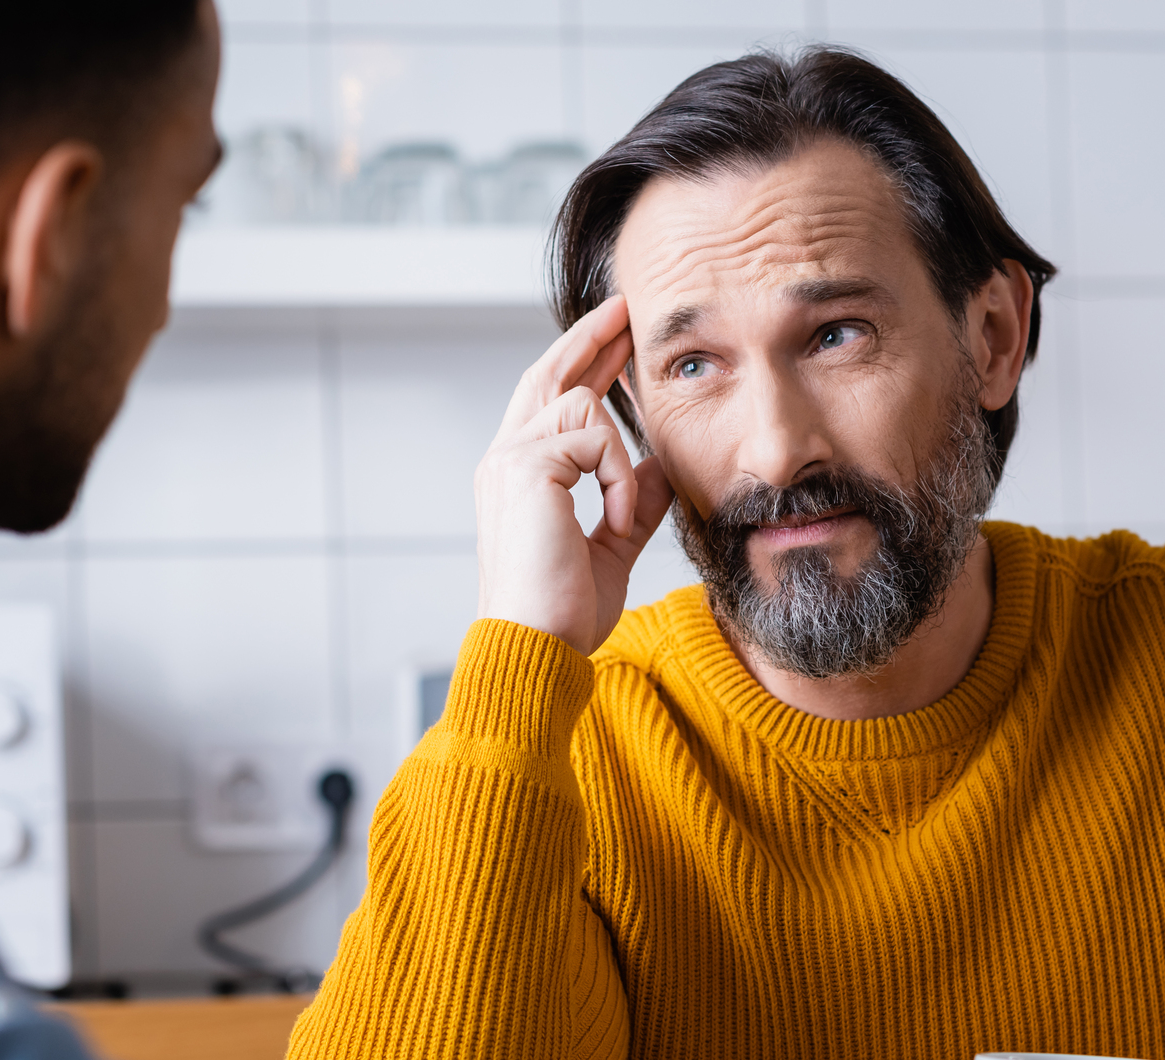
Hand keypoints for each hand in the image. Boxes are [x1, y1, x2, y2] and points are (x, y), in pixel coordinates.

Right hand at [475, 294, 674, 654]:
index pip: (551, 401)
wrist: (537, 646)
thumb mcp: (611, 549)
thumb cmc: (562, 613)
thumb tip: (660, 466)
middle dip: (591, 337)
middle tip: (626, 309)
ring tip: (620, 520)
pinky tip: (614, 523)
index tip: (617, 339)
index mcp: (520, 477)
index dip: (584, 365)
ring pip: (580, 403)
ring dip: (618, 458)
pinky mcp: (526, 466)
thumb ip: (632, 503)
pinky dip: (619, 481)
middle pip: (549, 373)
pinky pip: (596, 440)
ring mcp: (509, 458)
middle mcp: (504, 458)